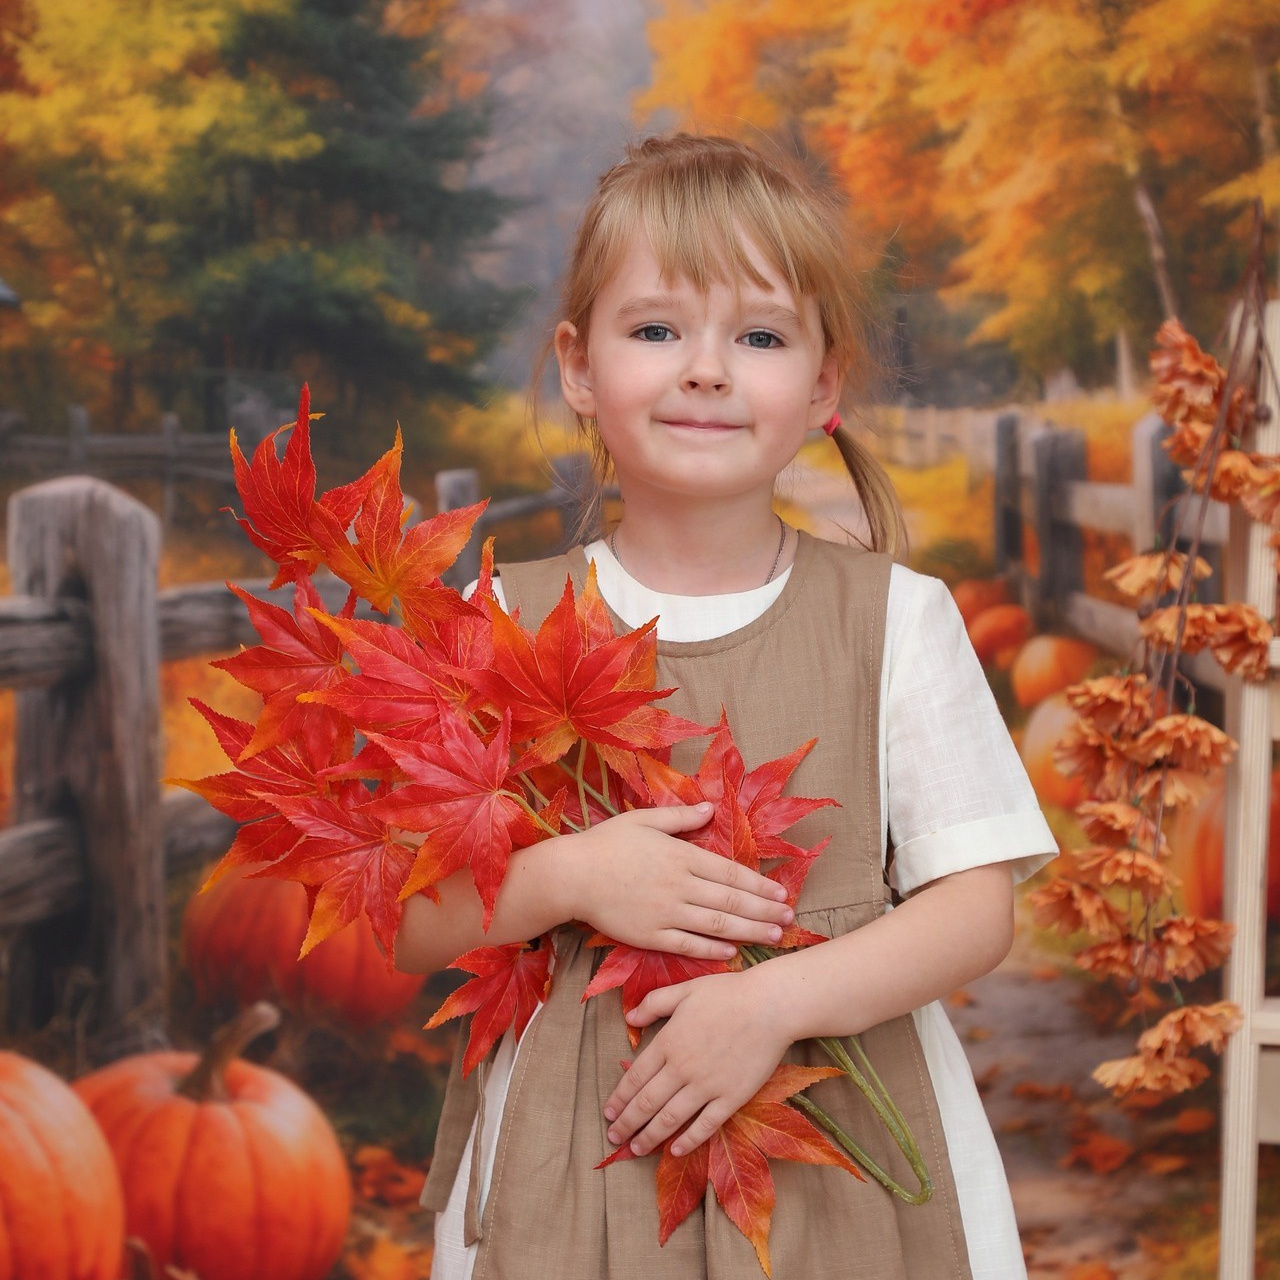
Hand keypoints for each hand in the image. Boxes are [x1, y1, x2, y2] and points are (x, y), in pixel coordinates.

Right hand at [564, 804, 793, 960]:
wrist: (571, 876)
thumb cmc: (606, 843)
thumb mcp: (644, 819)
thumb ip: (681, 816)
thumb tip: (712, 808)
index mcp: (681, 855)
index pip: (730, 871)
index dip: (760, 884)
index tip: (782, 892)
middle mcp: (680, 886)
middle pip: (731, 900)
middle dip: (764, 910)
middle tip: (790, 918)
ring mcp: (666, 913)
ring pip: (716, 924)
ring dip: (749, 931)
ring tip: (773, 936)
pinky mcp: (650, 936)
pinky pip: (688, 945)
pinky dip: (712, 949)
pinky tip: (732, 952)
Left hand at [602, 966, 792, 1156]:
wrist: (770, 1006)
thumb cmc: (728, 993)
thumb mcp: (685, 989)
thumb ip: (655, 1003)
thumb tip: (629, 1017)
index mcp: (669, 1042)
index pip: (635, 1077)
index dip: (619, 1097)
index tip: (608, 1112)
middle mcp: (682, 1068)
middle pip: (647, 1102)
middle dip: (627, 1123)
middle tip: (613, 1137)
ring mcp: (707, 1086)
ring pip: (670, 1118)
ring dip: (649, 1137)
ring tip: (635, 1149)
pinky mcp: (731, 1098)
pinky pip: (705, 1125)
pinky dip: (689, 1141)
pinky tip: (676, 1150)